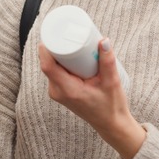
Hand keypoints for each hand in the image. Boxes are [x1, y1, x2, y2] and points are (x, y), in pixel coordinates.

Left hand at [38, 38, 145, 158]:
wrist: (111, 124)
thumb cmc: (111, 106)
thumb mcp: (112, 82)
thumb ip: (108, 61)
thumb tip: (104, 40)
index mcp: (68, 90)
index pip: (48, 66)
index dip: (47, 48)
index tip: (55, 34)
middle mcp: (58, 92)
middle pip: (48, 63)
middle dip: (56, 47)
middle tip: (69, 33)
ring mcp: (57, 93)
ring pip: (51, 67)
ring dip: (59, 54)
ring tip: (72, 41)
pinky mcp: (60, 91)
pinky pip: (55, 72)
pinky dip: (61, 62)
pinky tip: (70, 53)